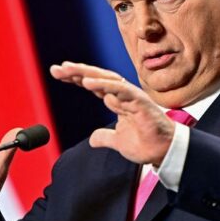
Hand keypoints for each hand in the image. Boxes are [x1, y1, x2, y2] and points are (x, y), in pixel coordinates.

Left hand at [51, 62, 174, 165]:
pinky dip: (103, 84)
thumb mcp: (118, 141)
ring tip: (67, 70)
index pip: (94, 84)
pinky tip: (87, 82)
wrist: (163, 152)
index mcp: (117, 101)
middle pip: (96, 77)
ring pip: (106, 78)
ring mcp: (131, 96)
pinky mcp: (139, 101)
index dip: (76, 78)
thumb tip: (93, 139)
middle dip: (76, 72)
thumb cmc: (145, 144)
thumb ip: (105, 137)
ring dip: (86, 73)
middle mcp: (122, 94)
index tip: (58, 74)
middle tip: (56, 68)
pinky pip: (119, 89)